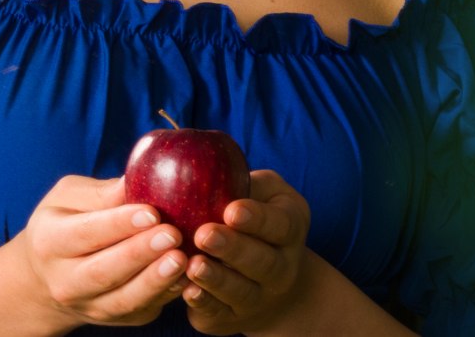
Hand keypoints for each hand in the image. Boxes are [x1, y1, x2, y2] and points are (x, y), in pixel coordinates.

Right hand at [16, 174, 188, 329]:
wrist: (47, 276)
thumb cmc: (62, 222)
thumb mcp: (67, 198)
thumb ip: (99, 193)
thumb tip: (133, 180)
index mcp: (49, 242)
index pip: (85, 233)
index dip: (118, 224)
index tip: (150, 212)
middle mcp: (65, 281)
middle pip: (104, 271)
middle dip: (140, 253)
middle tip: (172, 234)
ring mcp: (89, 306)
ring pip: (123, 299)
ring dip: (154, 281)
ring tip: (181, 258)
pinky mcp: (113, 319)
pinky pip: (140, 311)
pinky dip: (163, 295)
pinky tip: (183, 276)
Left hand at [181, 169, 311, 335]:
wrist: (268, 279)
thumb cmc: (256, 216)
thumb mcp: (260, 190)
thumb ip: (238, 176)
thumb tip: (193, 155)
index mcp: (289, 228)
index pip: (279, 224)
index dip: (256, 218)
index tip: (232, 209)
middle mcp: (282, 268)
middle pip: (262, 262)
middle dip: (233, 249)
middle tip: (204, 233)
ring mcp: (260, 298)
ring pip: (241, 292)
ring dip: (215, 279)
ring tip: (192, 264)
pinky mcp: (233, 319)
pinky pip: (218, 314)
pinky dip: (203, 303)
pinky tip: (185, 289)